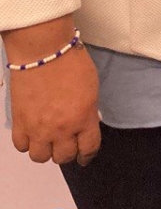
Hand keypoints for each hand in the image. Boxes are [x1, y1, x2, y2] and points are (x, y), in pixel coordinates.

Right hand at [4, 19, 100, 164]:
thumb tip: (86, 122)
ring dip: (46, 150)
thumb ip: (88, 111)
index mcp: (84, 118)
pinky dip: (27, 142)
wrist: (43, 50)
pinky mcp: (20, 122)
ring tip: (47, 138)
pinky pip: (21, 146)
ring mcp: (38, 128)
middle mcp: (62, 128)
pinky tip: (32, 132)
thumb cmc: (71, 62)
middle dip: (67, 151)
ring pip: (41, 157)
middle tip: (66, 142)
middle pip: (64, 157)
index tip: (85, 156)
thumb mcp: (92, 88)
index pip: (89, 149)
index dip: (88, 155)